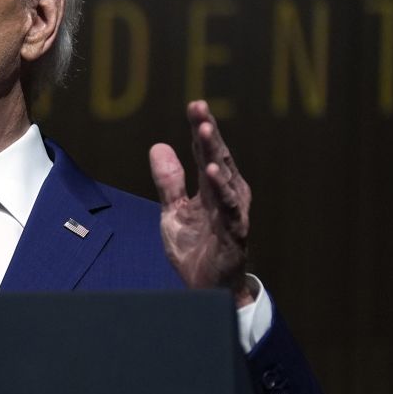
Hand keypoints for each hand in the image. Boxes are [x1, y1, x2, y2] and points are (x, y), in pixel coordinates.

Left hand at [148, 100, 253, 306]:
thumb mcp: (172, 212)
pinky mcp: (234, 231)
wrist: (206, 288)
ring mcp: (232, 212)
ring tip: (204, 130)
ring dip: (214, 152)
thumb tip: (158, 146)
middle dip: (207, 130)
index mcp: (212, 188)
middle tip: (199, 106)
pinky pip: (229, 206)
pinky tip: (211, 170)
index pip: (204, 152)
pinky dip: (221, 188)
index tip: (194, 104)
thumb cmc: (196, 249)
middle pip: (216, 156)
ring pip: (224, 176)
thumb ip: (168, 181)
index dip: (199, 128)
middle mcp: (226, 194)